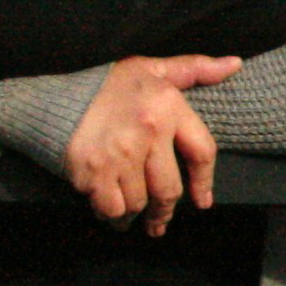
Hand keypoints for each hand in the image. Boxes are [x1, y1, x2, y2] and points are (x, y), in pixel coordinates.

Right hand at [65, 53, 241, 232]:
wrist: (51, 96)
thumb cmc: (106, 83)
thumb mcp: (152, 68)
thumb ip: (194, 68)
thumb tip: (234, 64)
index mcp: (168, 108)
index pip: (202, 153)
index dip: (204, 182)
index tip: (203, 202)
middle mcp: (148, 133)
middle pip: (169, 189)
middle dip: (165, 211)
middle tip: (160, 221)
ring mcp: (120, 155)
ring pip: (140, 202)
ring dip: (138, 212)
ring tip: (134, 213)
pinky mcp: (92, 171)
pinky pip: (112, 207)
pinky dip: (112, 213)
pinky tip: (110, 209)